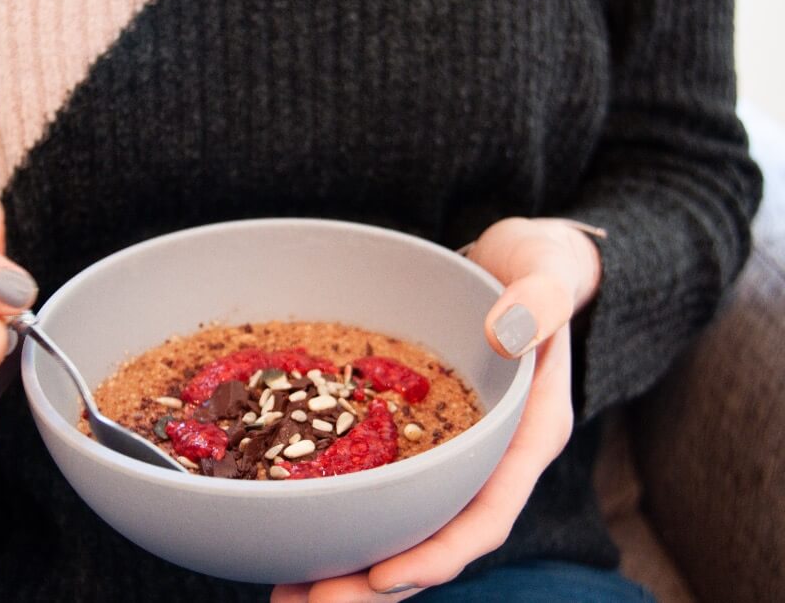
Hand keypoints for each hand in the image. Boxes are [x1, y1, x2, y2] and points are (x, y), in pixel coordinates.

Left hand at [271, 217, 601, 601]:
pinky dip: (347, 514)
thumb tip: (509, 333)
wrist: (521, 265)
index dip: (438, 553)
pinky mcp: (424, 437)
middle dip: (376, 580)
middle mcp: (493, 458)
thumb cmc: (540, 269)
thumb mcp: (547, 273)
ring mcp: (457, 452)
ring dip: (352, 563)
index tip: (380, 579)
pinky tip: (296, 531)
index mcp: (529, 435)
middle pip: (437, 538)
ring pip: (407, 524)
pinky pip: (388, 486)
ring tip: (287, 592)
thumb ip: (539, 302)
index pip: (488, 513)